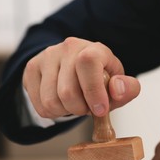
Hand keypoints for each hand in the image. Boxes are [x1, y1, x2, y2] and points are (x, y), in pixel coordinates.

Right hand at [22, 37, 140, 117]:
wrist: (77, 69)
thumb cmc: (101, 80)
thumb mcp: (119, 85)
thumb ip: (127, 89)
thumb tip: (116, 89)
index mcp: (94, 49)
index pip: (88, 63)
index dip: (94, 91)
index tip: (100, 110)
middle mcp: (68, 47)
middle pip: (67, 91)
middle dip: (80, 109)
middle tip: (87, 107)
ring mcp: (47, 56)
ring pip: (51, 101)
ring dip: (66, 112)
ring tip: (75, 103)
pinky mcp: (32, 68)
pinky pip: (39, 104)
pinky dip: (53, 112)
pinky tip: (62, 102)